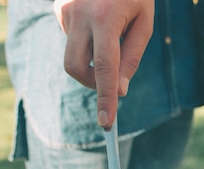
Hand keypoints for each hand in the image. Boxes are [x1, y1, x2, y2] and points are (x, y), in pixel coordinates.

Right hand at [53, 0, 154, 128]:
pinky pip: (72, 40)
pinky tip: (98, 21)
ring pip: (72, 57)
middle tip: (112, 82)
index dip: (106, 97)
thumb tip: (120, 90)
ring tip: (109, 37)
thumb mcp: (144, 21)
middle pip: (76, 68)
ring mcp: (65, 11)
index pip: (105, 68)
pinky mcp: (59, 10)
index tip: (106, 122)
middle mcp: (79, 15)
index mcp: (106, 17)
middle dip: (92, 82)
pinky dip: (86, 43)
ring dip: (90, 60)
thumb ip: (132, 57)